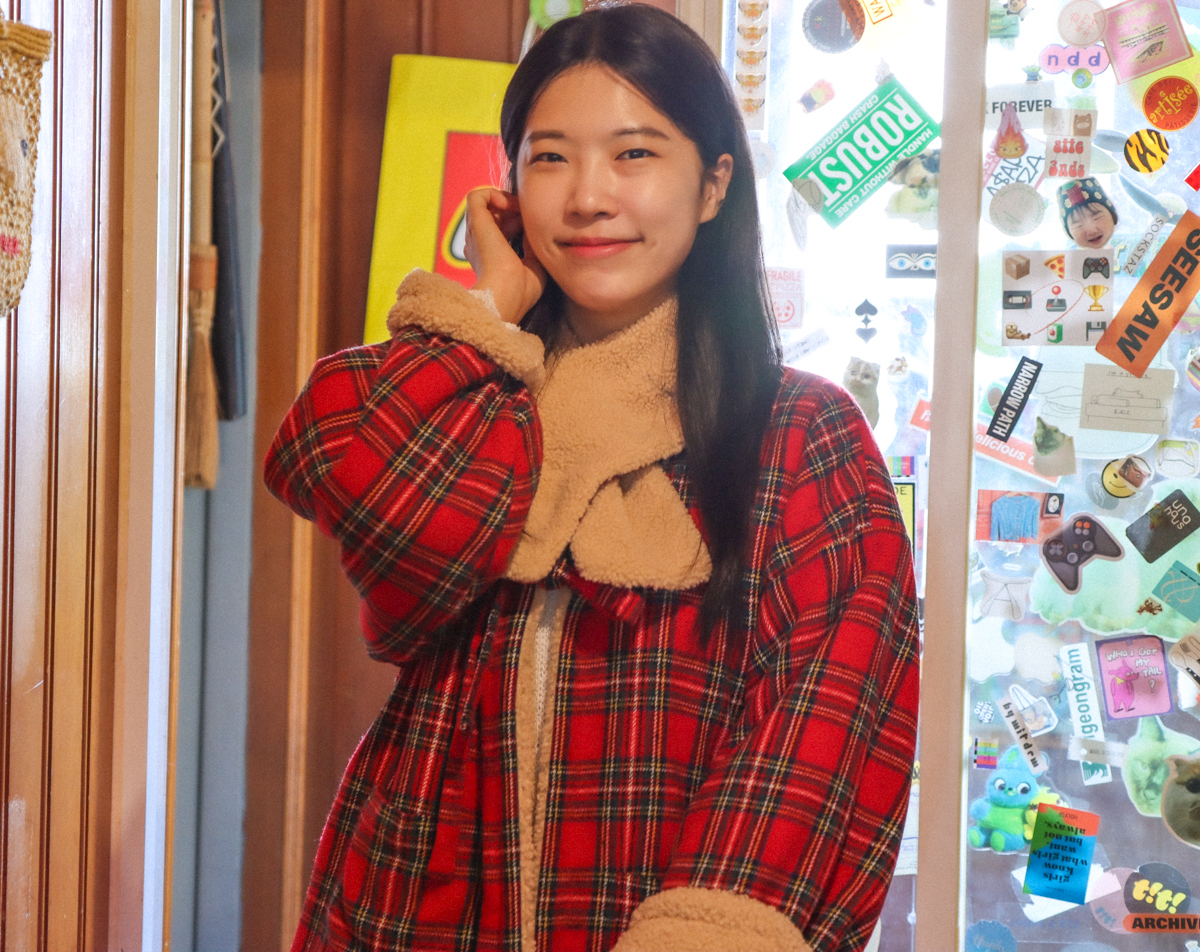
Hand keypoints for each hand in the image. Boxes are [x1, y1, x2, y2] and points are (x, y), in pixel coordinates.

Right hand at [464, 188, 546, 324]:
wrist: (506, 295)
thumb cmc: (521, 290)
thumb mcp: (534, 265)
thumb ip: (532, 245)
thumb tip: (533, 227)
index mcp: (490, 257)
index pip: (502, 230)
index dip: (519, 224)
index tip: (534, 230)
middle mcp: (479, 244)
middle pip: (495, 215)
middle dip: (515, 212)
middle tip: (530, 219)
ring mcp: (476, 233)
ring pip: (486, 204)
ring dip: (507, 201)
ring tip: (522, 210)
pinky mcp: (475, 222)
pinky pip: (478, 195)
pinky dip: (495, 193)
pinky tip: (511, 204)